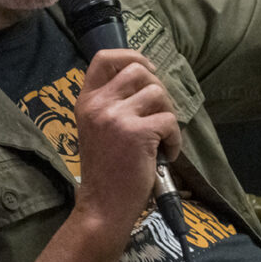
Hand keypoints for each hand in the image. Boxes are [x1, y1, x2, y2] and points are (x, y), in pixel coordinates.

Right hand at [73, 48, 179, 234]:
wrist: (102, 206)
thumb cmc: (105, 171)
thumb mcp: (97, 129)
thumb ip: (112, 104)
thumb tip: (148, 81)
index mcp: (86, 101)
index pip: (104, 58)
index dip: (131, 55)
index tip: (147, 69)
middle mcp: (97, 104)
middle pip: (139, 71)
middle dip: (158, 90)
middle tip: (159, 115)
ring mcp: (115, 117)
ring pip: (158, 93)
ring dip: (167, 115)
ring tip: (161, 138)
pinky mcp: (136, 133)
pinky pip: (169, 121)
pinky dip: (174, 139)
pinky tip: (166, 154)